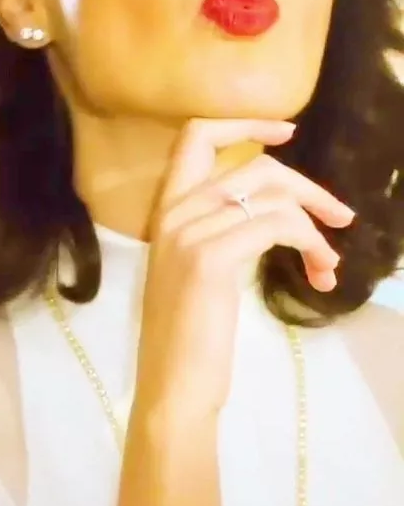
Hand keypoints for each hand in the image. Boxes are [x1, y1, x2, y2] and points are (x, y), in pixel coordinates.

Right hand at [135, 119, 354, 419]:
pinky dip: (310, 244)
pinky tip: (317, 272)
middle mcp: (173, 212)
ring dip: (316, 227)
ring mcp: (188, 233)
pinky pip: (277, 225)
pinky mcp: (209, 259)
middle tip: (339, 218)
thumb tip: (275, 212)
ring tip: (327, 263)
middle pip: (256, 165)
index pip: (196, 137)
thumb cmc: (187, 333)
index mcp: (166, 211)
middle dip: (309, 187)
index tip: (286, 130)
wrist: (171, 382)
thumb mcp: (197, 268)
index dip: (245, 123)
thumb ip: (221, 230)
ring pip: (274, 196)